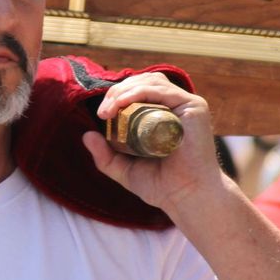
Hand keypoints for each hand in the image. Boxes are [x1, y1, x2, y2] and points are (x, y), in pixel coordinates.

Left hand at [82, 73, 229, 219]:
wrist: (185, 197)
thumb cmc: (162, 186)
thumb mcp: (125, 170)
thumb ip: (106, 156)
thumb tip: (86, 135)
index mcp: (165, 114)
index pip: (140, 91)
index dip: (118, 95)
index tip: (101, 114)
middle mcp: (177, 106)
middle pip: (143, 82)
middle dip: (118, 91)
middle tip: (103, 112)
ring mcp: (186, 104)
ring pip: (150, 82)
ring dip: (124, 91)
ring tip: (109, 109)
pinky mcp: (193, 106)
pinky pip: (161, 90)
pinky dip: (138, 92)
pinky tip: (122, 102)